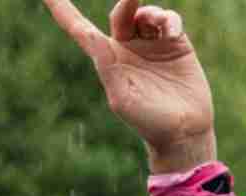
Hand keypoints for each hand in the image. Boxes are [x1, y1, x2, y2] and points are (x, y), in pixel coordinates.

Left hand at [42, 0, 216, 173]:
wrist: (185, 132)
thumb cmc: (148, 121)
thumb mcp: (121, 96)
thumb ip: (105, 65)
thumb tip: (89, 34)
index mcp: (107, 58)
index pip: (78, 27)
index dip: (60, 8)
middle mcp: (128, 47)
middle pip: (120, 13)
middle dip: (126, 1)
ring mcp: (152, 44)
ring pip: (144, 14)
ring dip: (150, 12)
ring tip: (159, 24)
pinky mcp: (176, 45)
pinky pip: (169, 21)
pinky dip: (169, 20)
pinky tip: (172, 32)